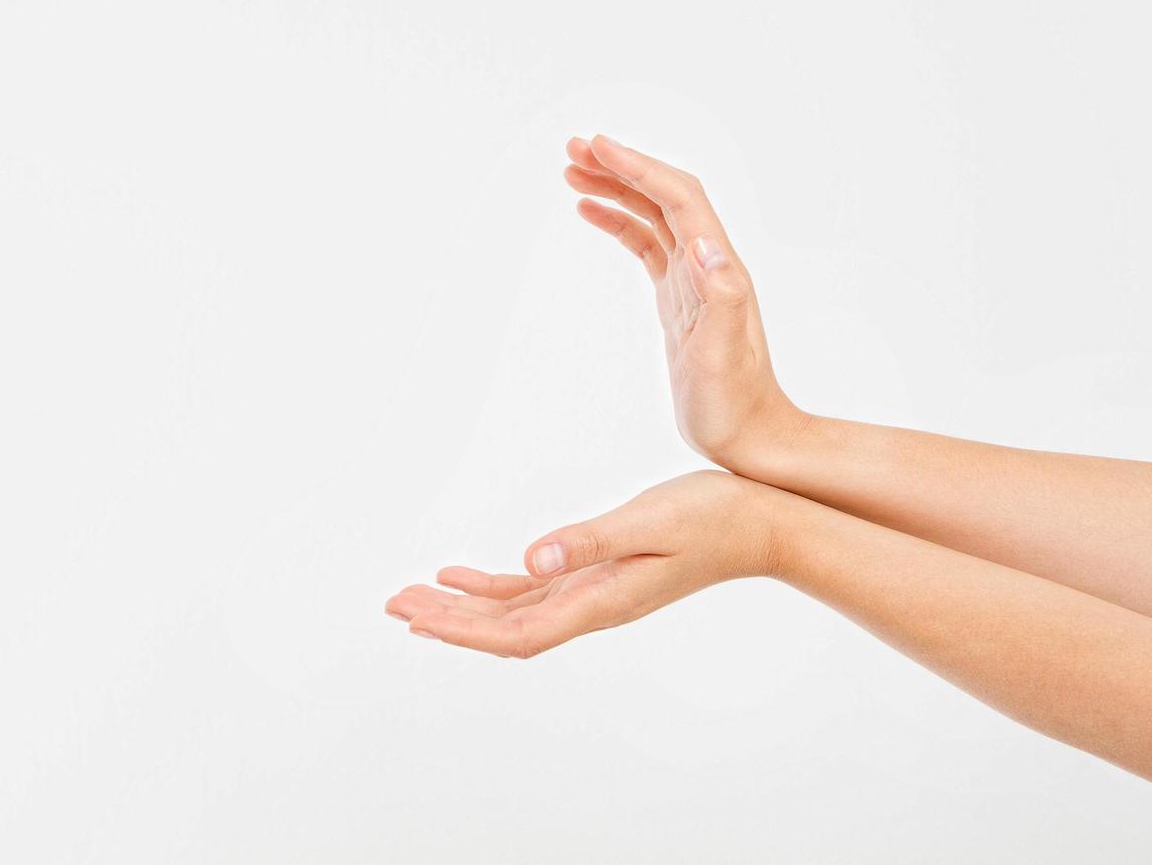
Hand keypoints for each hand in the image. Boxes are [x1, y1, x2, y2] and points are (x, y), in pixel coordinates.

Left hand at [384, 471, 780, 657]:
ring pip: (513, 613)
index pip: (516, 632)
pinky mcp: (599, 574)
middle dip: (447, 621)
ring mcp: (594, 593)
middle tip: (393, 606)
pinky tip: (462, 574)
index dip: (463, 629)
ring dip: (461, 607)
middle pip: (504, 629)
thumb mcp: (649, 522)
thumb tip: (530, 561)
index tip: (417, 619)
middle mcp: (591, 606)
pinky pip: (534, 591)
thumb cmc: (712, 519)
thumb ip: (590, 542)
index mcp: (600, 602)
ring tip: (412, 597)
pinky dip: (493, 587)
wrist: (758, 524)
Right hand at [563, 134, 797, 462]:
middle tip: (572, 148)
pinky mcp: (677, 301)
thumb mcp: (725, 355)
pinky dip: (618, 223)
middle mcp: (708, 265)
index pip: (677, 198)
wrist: (751, 437)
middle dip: (620, 167)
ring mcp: (691, 281)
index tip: (597, 146)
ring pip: (650, 217)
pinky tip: (590, 212)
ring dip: (615, 188)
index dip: (638, 168)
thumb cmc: (737, 404)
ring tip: (571, 171)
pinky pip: (645, 247)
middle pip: (662, 196)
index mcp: (718, 268)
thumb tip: (706, 245)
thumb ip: (722, 298)